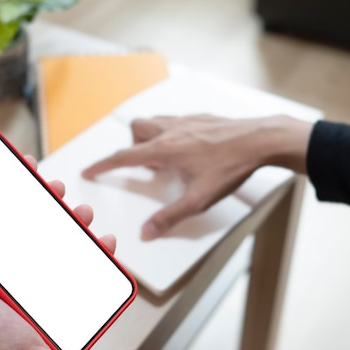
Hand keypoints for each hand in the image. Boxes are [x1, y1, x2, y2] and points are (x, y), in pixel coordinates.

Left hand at [0, 155, 113, 349]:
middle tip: (54, 188)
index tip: (17, 169)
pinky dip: (97, 250)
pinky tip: (103, 242)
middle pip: (31, 225)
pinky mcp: (67, 292)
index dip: (5, 193)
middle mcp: (13, 271)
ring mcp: (42, 281)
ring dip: (74, 220)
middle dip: (45, 201)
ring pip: (61, 240)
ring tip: (82, 212)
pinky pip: (84, 264)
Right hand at [82, 114, 312, 239]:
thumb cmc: (230, 167)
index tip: (90, 169)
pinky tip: (190, 149)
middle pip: (136, 130)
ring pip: (155, 121)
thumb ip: (170, 216)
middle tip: (144, 166)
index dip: (103, 165)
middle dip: (132, 146)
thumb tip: (148, 231)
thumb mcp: (198, 199)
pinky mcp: (201, 118)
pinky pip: (175, 121)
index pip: (123, 157)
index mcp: (165, 150)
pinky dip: (171, 132)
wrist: (259, 141)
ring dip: (151, 137)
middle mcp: (171, 130)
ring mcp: (186, 121)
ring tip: (166, 159)